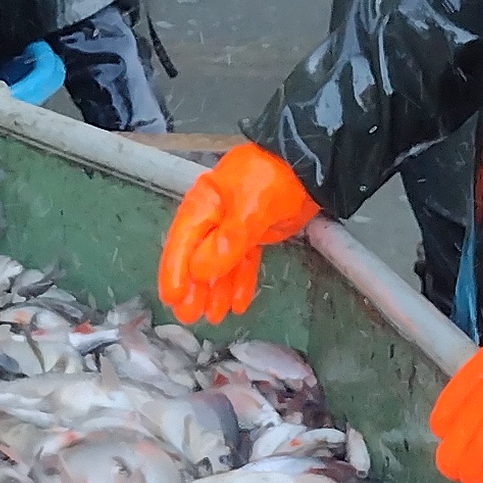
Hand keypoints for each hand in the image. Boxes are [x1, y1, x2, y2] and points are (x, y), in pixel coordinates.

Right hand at [157, 142, 316, 322]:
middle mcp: (215, 217)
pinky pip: (243, 263)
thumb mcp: (250, 208)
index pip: (182, 242)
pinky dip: (240, 282)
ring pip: (220, 265)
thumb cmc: (273, 179)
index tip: (172, 298)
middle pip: (198, 258)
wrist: (311, 164)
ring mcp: (236, 227)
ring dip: (216, 291)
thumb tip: (200, 272)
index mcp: (205, 204)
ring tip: (212, 318)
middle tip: (189, 318)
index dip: (175, 271)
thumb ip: (227, 241)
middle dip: (194, 288)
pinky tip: (238, 304)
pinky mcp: (256, 234)